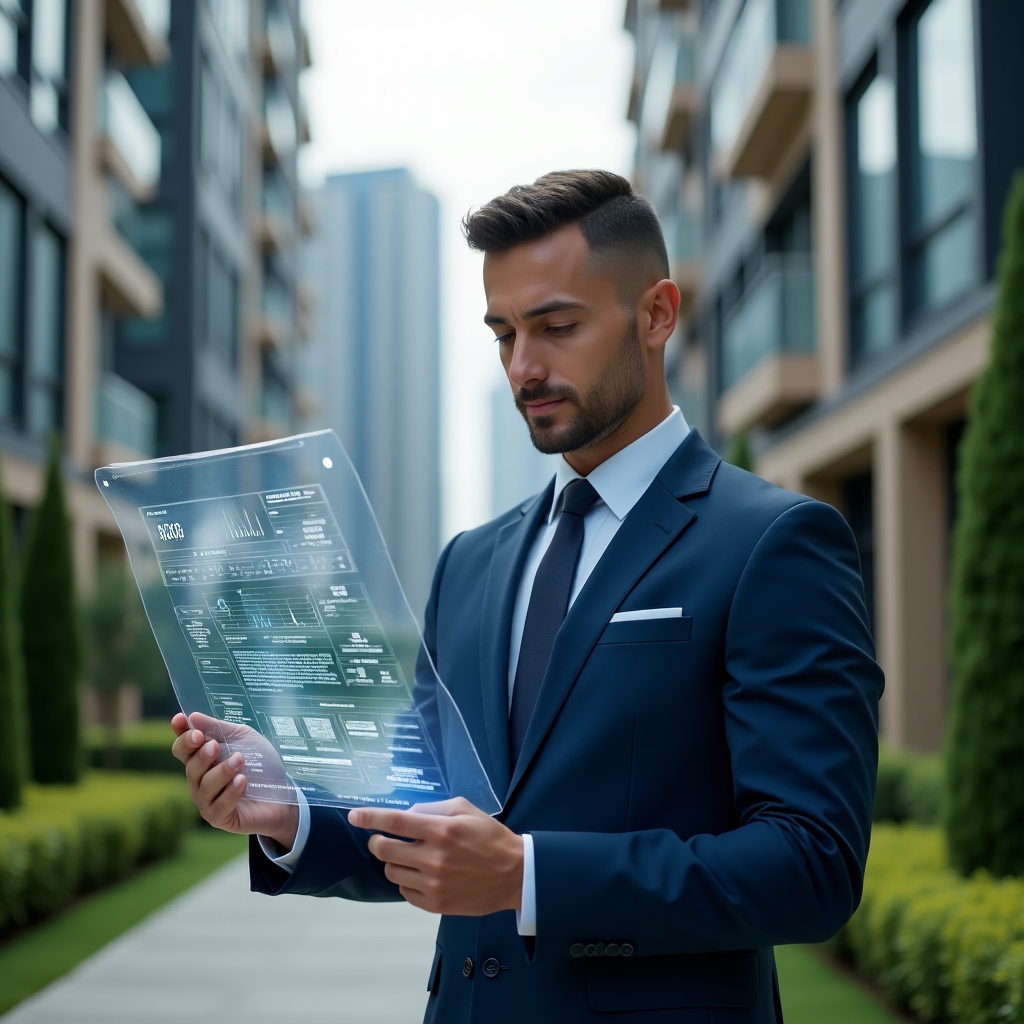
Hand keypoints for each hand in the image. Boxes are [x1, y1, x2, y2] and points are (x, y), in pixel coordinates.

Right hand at [171, 712, 298, 849]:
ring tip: (239, 760)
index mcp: (202, 760)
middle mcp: (200, 781)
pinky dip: (230, 792)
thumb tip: (192, 716)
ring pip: (204, 787)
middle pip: (190, 767)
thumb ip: (219, 728)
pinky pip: (218, 806)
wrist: (285, 792)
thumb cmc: (261, 764)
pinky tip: (242, 781)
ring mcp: (208, 801)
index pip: (183, 748)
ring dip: (221, 772)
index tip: (181, 720)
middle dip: (200, 755)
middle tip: (214, 745)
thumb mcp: (243, 738)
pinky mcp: (220, 818)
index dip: (180, 735)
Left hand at [348, 797, 523, 915]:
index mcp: (442, 830)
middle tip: (384, 839)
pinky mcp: (435, 904)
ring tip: (411, 857)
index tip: (354, 815)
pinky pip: (404, 891)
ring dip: (394, 861)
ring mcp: (433, 884)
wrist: (514, 875)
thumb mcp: (465, 810)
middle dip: (378, 841)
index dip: (370, 817)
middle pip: (385, 849)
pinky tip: (422, 874)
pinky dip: (407, 881)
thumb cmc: (489, 837)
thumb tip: (406, 815)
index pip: (396, 821)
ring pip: (391, 871)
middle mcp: (434, 857)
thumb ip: (433, 808)